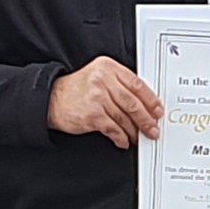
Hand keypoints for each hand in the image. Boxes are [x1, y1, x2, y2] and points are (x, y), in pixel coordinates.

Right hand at [45, 57, 161, 147]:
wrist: (51, 99)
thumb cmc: (76, 90)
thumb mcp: (98, 77)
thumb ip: (119, 84)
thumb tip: (144, 103)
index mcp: (108, 68)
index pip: (137, 84)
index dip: (150, 100)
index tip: (157, 110)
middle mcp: (103, 80)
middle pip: (133, 102)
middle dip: (146, 119)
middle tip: (153, 129)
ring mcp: (97, 97)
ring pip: (124, 117)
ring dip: (134, 130)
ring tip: (138, 137)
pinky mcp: (92, 114)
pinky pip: (113, 128)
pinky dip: (120, 137)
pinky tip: (123, 141)